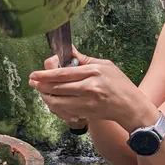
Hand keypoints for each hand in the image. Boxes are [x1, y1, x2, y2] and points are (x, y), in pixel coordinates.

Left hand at [29, 46, 155, 130]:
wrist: (131, 107)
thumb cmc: (120, 84)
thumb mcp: (106, 65)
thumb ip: (85, 59)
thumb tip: (68, 52)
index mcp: (93, 71)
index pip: (63, 72)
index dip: (45, 74)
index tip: (35, 74)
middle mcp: (90, 86)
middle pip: (57, 87)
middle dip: (41, 85)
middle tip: (32, 82)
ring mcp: (88, 101)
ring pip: (58, 101)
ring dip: (46, 97)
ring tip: (42, 92)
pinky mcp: (87, 112)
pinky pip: (65, 110)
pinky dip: (56, 107)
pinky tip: (54, 102)